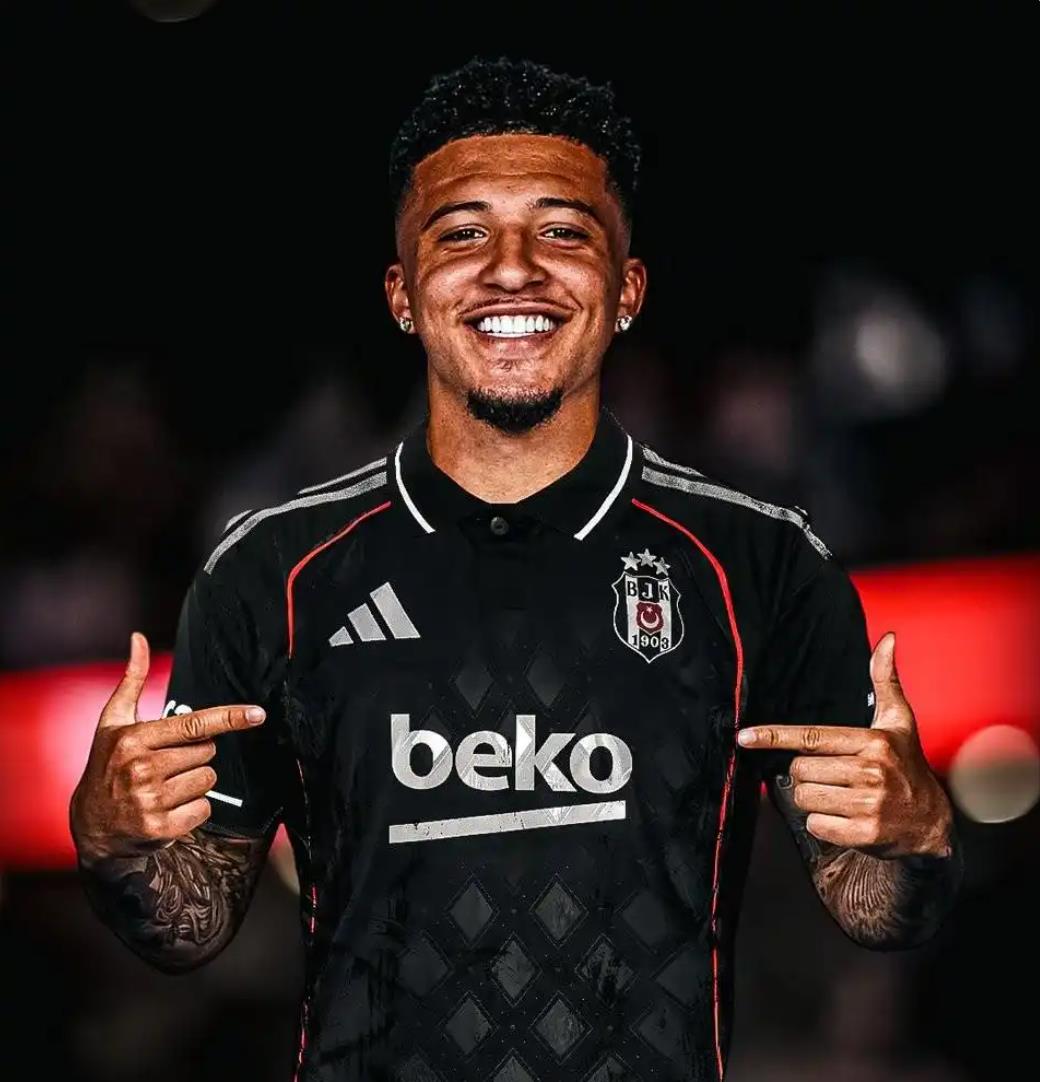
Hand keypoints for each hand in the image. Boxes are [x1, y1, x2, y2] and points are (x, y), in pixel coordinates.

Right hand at [69, 632, 264, 865]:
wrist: (91, 825)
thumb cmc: (107, 765)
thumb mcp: (114, 722)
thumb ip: (132, 680)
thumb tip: (138, 638)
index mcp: (134, 739)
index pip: (193, 725)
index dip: (229, 718)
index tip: (258, 714)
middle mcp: (141, 769)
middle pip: (208, 752)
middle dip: (194, 756)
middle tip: (165, 765)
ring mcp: (150, 800)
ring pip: (209, 780)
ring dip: (194, 783)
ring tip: (163, 788)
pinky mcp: (160, 829)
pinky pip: (205, 808)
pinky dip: (193, 810)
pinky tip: (167, 810)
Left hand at [737, 632, 953, 858]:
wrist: (932, 821)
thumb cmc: (906, 764)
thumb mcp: (898, 721)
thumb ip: (885, 680)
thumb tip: (888, 639)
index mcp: (872, 742)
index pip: (811, 737)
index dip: (774, 737)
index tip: (744, 737)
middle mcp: (871, 771)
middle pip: (799, 771)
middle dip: (806, 774)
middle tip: (832, 776)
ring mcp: (869, 804)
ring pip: (804, 798)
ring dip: (814, 800)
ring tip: (841, 796)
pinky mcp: (866, 834)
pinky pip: (816, 825)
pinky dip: (823, 824)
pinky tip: (845, 818)